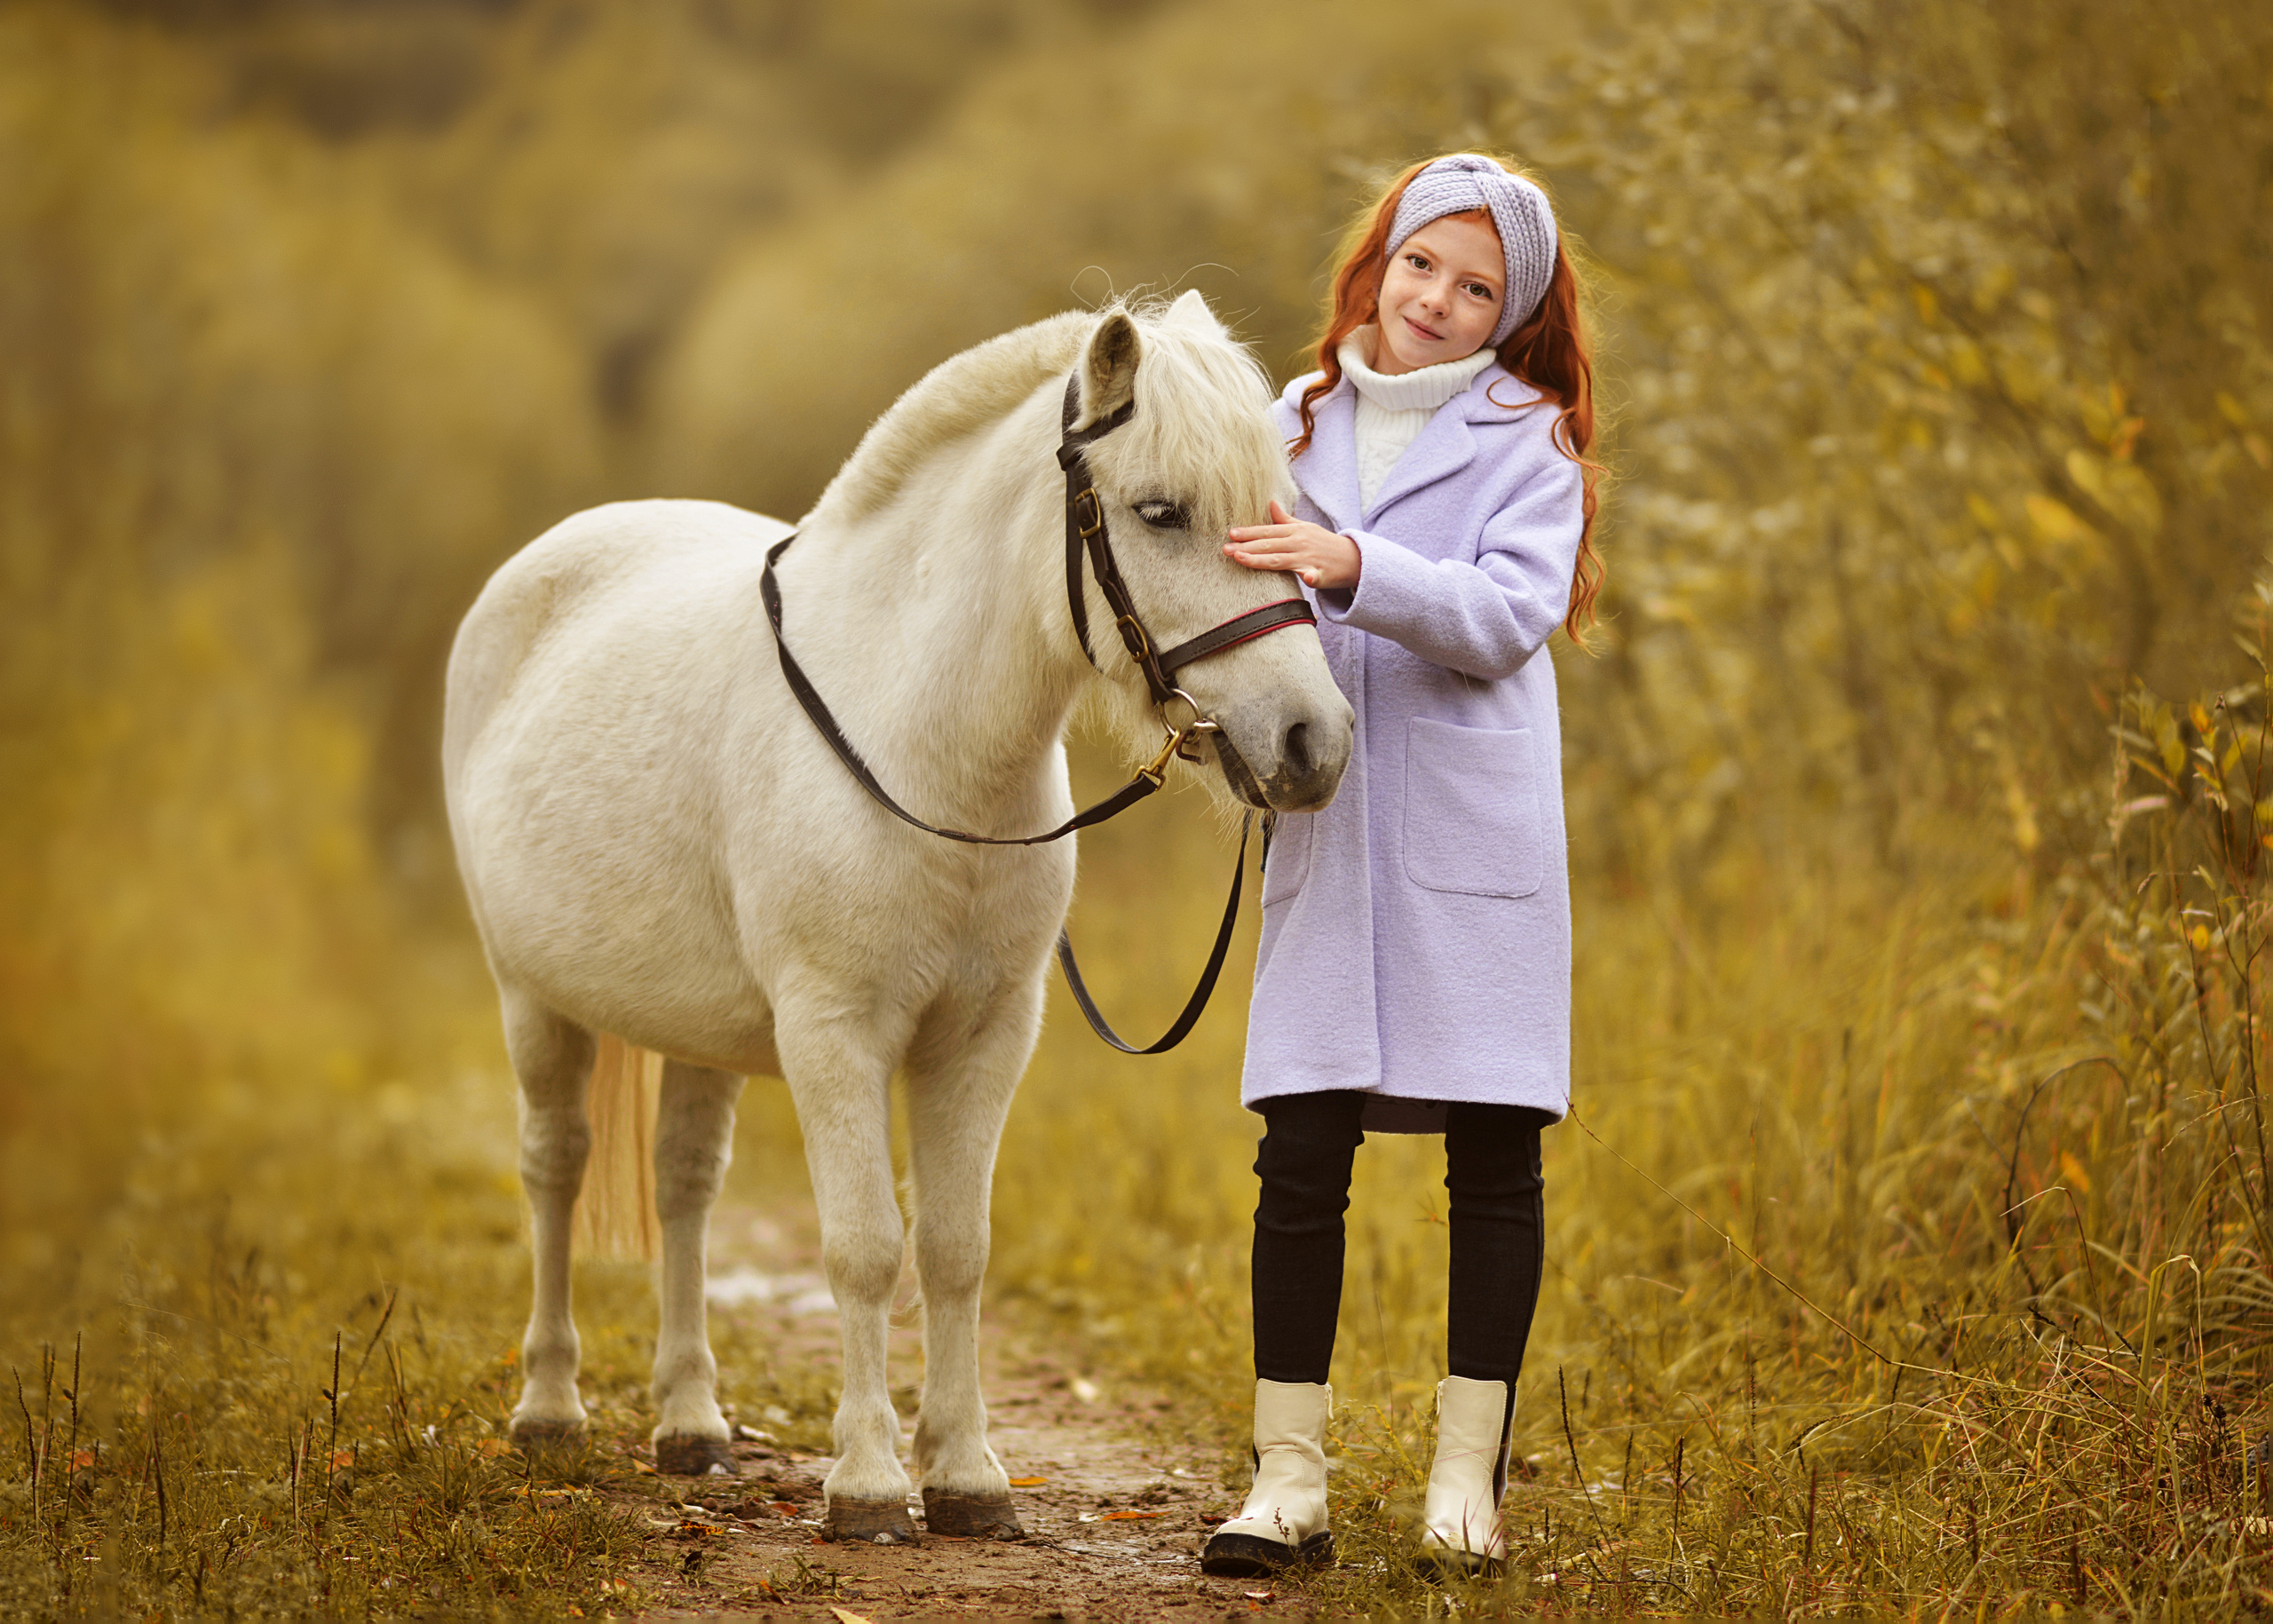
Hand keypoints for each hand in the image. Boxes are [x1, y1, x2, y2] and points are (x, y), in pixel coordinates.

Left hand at [1224, 501, 1360, 590]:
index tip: (1231, 534)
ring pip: (1280, 560)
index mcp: (1294, 531)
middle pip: (1268, 545)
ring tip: (1241, 560)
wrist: (1352, 558)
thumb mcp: (1304, 527)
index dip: (1248, 533)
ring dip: (1260, 560)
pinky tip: (1306, 578)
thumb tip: (1270, 503)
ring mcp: (1309, 558)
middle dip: (1245, 547)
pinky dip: (1311, 577)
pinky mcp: (1321, 574)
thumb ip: (1284, 519)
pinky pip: (1314, 576)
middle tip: (1225, 549)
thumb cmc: (1324, 543)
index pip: (1267, 532)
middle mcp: (1299, 543)